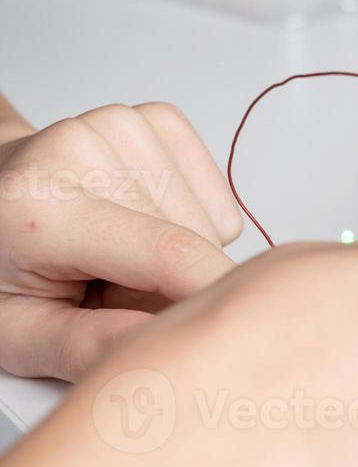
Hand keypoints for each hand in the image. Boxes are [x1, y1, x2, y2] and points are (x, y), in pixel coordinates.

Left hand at [0, 104, 242, 380]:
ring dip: (179, 251)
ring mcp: (120, 123)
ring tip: (117, 256)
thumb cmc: (1, 266)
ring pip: (209, 221)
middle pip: (194, 241)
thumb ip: (84, 346)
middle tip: (110, 291)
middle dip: (172, 282)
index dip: (213, 296)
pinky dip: (193, 219)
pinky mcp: (154, 119)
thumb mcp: (16, 333)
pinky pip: (215, 194)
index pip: (171, 254)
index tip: (225, 333)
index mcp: (40, 205)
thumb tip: (159, 347)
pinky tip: (141, 225)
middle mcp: (81, 146)